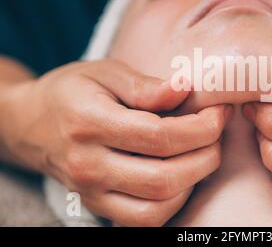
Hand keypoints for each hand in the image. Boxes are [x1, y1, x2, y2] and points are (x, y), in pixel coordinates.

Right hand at [1, 60, 231, 225]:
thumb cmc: (72, 91)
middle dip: (206, 157)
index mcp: (89, 123)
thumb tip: (185, 89)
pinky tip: (181, 175)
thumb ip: (146, 85)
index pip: (161, 136)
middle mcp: (88, 165)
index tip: (220, 112)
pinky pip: (143, 220)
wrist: (31, 123)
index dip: (202, 127)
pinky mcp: (96, 206)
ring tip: (203, 153)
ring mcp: (91, 192)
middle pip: (164, 178)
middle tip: (217, 132)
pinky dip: (172, 202)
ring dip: (192, 183)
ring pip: (156, 208)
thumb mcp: (106, 72)